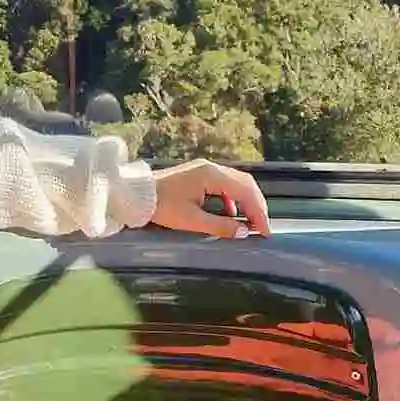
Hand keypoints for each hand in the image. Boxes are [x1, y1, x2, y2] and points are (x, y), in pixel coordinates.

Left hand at [151, 159, 270, 238]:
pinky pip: (224, 185)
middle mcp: (211, 168)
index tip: (264, 232)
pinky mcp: (198, 175)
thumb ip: (219, 226)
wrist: (135, 194)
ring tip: (250, 223)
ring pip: (236, 183)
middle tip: (262, 228)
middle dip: (256, 206)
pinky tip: (230, 214)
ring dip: (246, 202)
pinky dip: (233, 199)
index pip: (245, 191)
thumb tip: (243, 232)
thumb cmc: (162, 206)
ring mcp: (204, 170)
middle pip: (245, 184)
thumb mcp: (191, 220)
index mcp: (211, 175)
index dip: (258, 212)